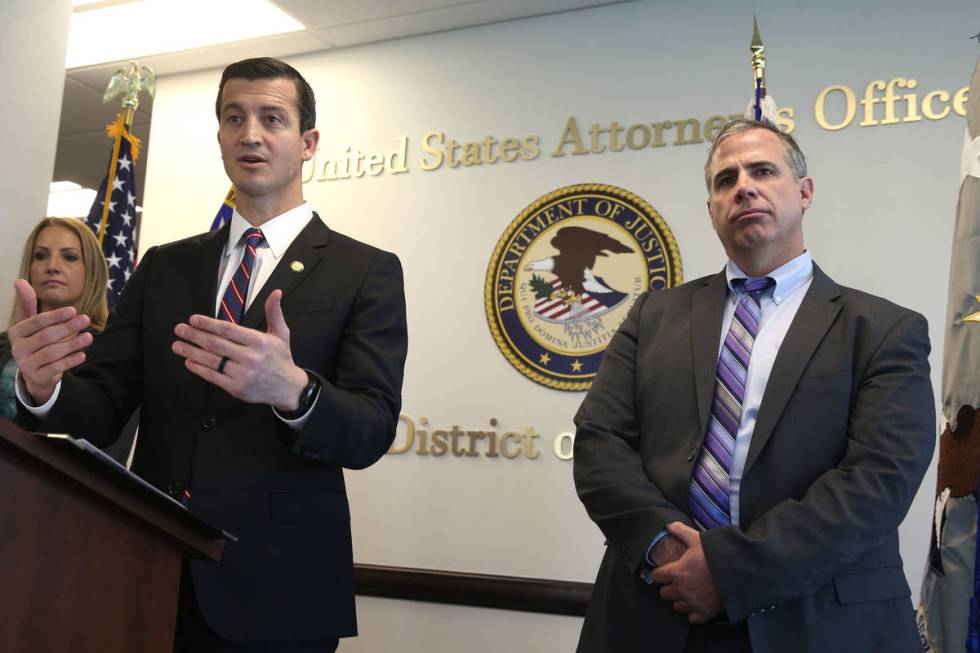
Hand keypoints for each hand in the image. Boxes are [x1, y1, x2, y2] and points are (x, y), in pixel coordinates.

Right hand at [8, 279, 91, 403]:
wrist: (34, 373)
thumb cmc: (35, 341)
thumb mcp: (30, 323)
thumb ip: (28, 303)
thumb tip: (20, 280)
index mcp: (15, 332)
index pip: (36, 322)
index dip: (55, 316)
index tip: (73, 310)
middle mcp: (18, 349)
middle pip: (46, 337)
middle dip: (67, 327)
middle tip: (86, 319)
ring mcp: (26, 364)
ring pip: (52, 353)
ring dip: (72, 344)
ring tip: (89, 336)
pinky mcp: (37, 377)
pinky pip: (55, 368)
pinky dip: (69, 362)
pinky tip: (82, 355)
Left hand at [172, 289, 307, 409]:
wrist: (288, 388)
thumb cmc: (281, 358)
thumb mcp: (281, 334)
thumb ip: (274, 313)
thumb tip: (276, 293)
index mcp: (259, 342)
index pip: (228, 330)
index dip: (208, 324)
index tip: (193, 319)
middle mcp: (250, 358)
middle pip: (216, 344)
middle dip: (194, 336)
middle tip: (180, 329)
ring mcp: (242, 374)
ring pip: (211, 361)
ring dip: (191, 352)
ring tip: (177, 345)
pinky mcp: (236, 388)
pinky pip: (213, 377)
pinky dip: (199, 369)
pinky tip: (189, 362)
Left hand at [650, 522, 722, 623]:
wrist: (740, 572)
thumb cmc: (717, 555)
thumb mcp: (698, 539)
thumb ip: (681, 532)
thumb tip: (669, 525)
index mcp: (676, 572)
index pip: (656, 576)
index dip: (659, 572)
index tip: (665, 571)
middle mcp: (682, 590)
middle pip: (664, 593)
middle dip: (669, 587)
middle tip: (677, 581)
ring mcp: (693, 603)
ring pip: (677, 606)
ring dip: (680, 599)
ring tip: (688, 591)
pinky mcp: (705, 612)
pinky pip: (692, 618)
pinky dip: (694, 612)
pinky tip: (698, 603)